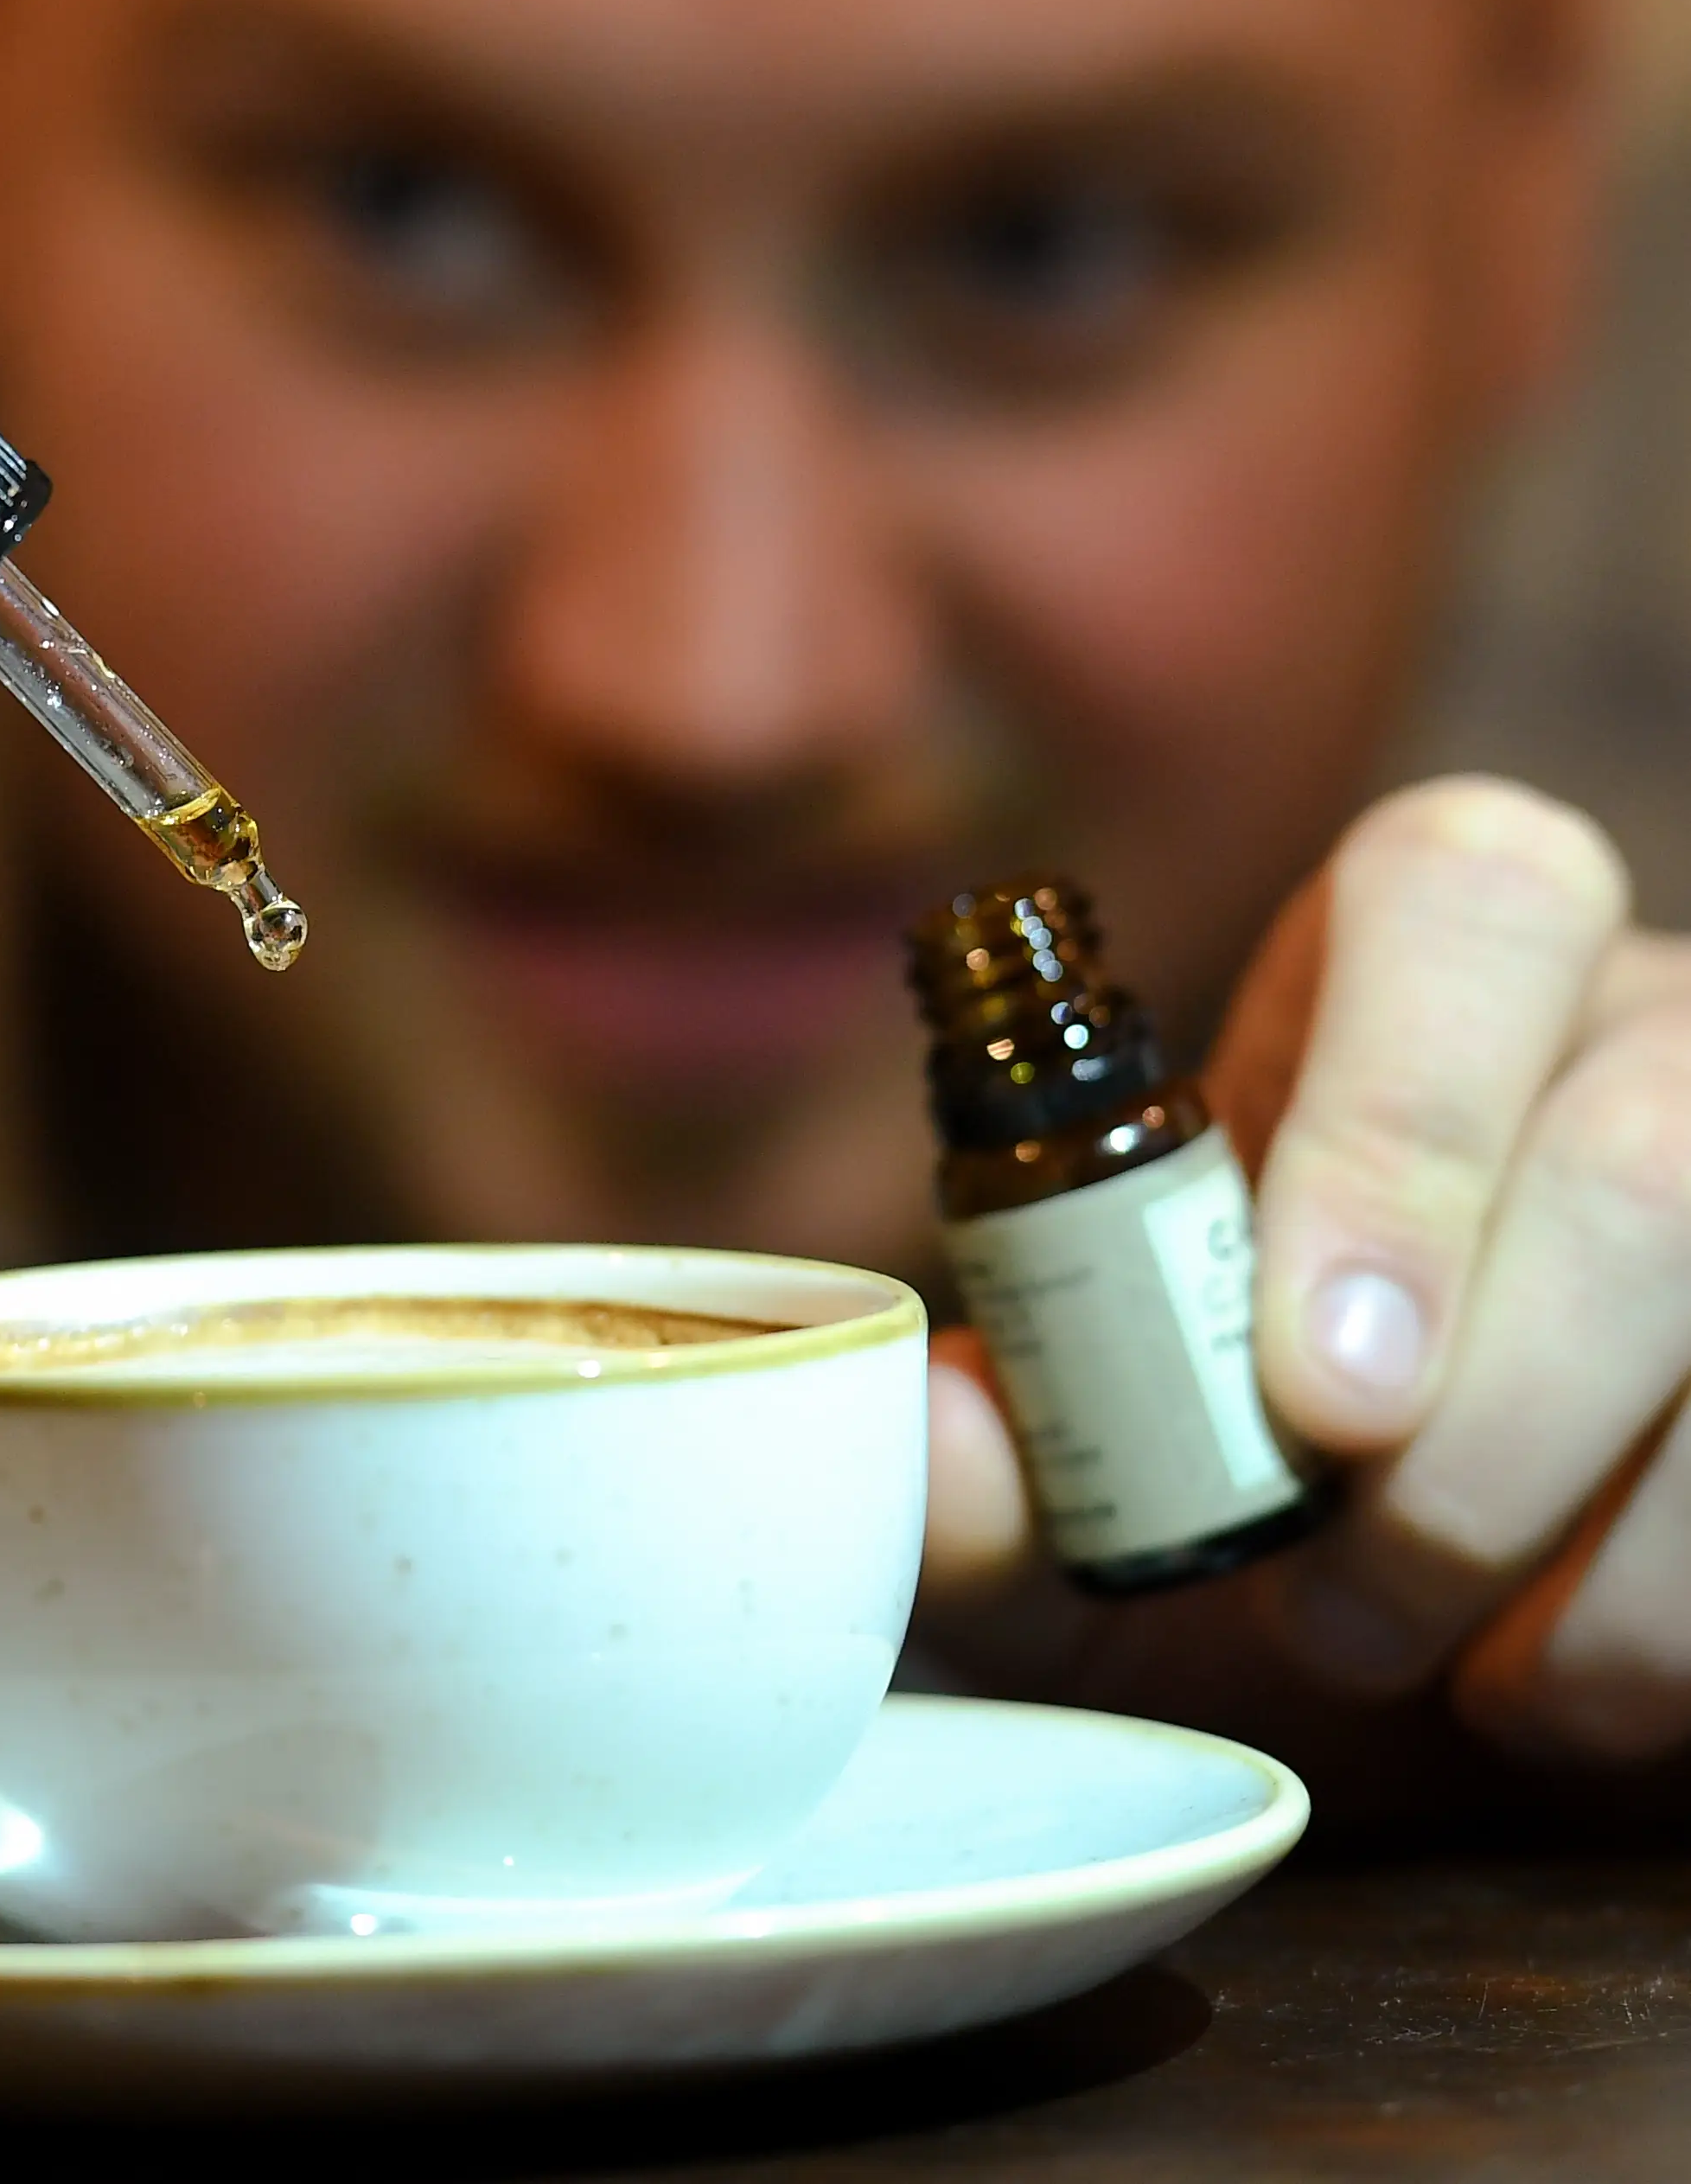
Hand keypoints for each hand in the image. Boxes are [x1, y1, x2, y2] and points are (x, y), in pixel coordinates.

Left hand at [920, 775, 1690, 1771]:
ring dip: (1567, 1560)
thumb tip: (945, 1442)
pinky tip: (1546, 1669)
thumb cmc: (1273, 1441)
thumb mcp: (1132, 1427)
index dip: (1396, 1138)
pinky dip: (1650, 1645)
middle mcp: (1653, 1026)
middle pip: (1646, 1159)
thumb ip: (1023, 1442)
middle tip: (1332, 1597)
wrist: (1469, 1561)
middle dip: (1479, 1428)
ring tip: (1409, 1642)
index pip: (1463, 897)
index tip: (1311, 1388)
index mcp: (1440, 957)